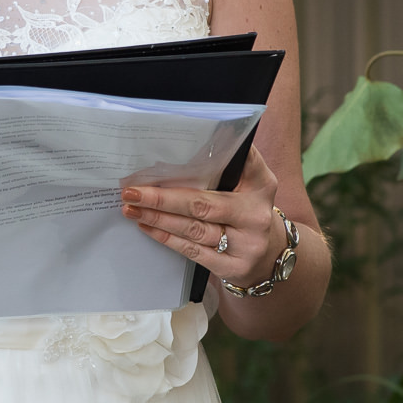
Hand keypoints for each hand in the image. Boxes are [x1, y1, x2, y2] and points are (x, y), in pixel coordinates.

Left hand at [121, 146, 286, 286]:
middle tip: (132, 191)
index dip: (209, 159)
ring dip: (158, 218)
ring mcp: (245, 246)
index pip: (236, 167)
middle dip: (162, 198)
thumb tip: (210, 134)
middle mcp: (255, 216)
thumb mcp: (253, 183)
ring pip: (193, 230)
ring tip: (132, 208)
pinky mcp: (232, 268)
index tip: (173, 153)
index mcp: (262, 187)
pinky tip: (147, 227)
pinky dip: (167, 238)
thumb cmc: (250, 210)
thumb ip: (235, 162)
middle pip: (202, 205)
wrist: (270, 256)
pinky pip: (192, 252)